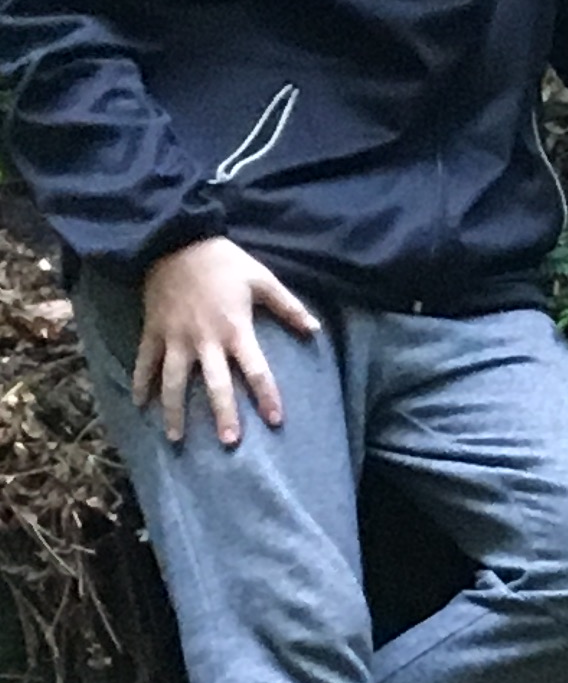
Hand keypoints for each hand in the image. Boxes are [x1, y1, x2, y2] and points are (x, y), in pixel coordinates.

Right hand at [134, 237, 318, 447]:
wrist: (173, 240)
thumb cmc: (222, 261)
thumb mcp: (262, 279)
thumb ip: (288, 307)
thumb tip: (314, 330)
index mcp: (235, 330)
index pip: (257, 370)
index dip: (267, 396)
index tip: (276, 420)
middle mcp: (204, 340)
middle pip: (215, 385)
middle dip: (223, 414)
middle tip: (230, 443)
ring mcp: (175, 338)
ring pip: (174, 381)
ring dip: (174, 410)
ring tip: (176, 438)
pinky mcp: (152, 331)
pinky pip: (144, 361)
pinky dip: (140, 382)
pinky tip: (139, 404)